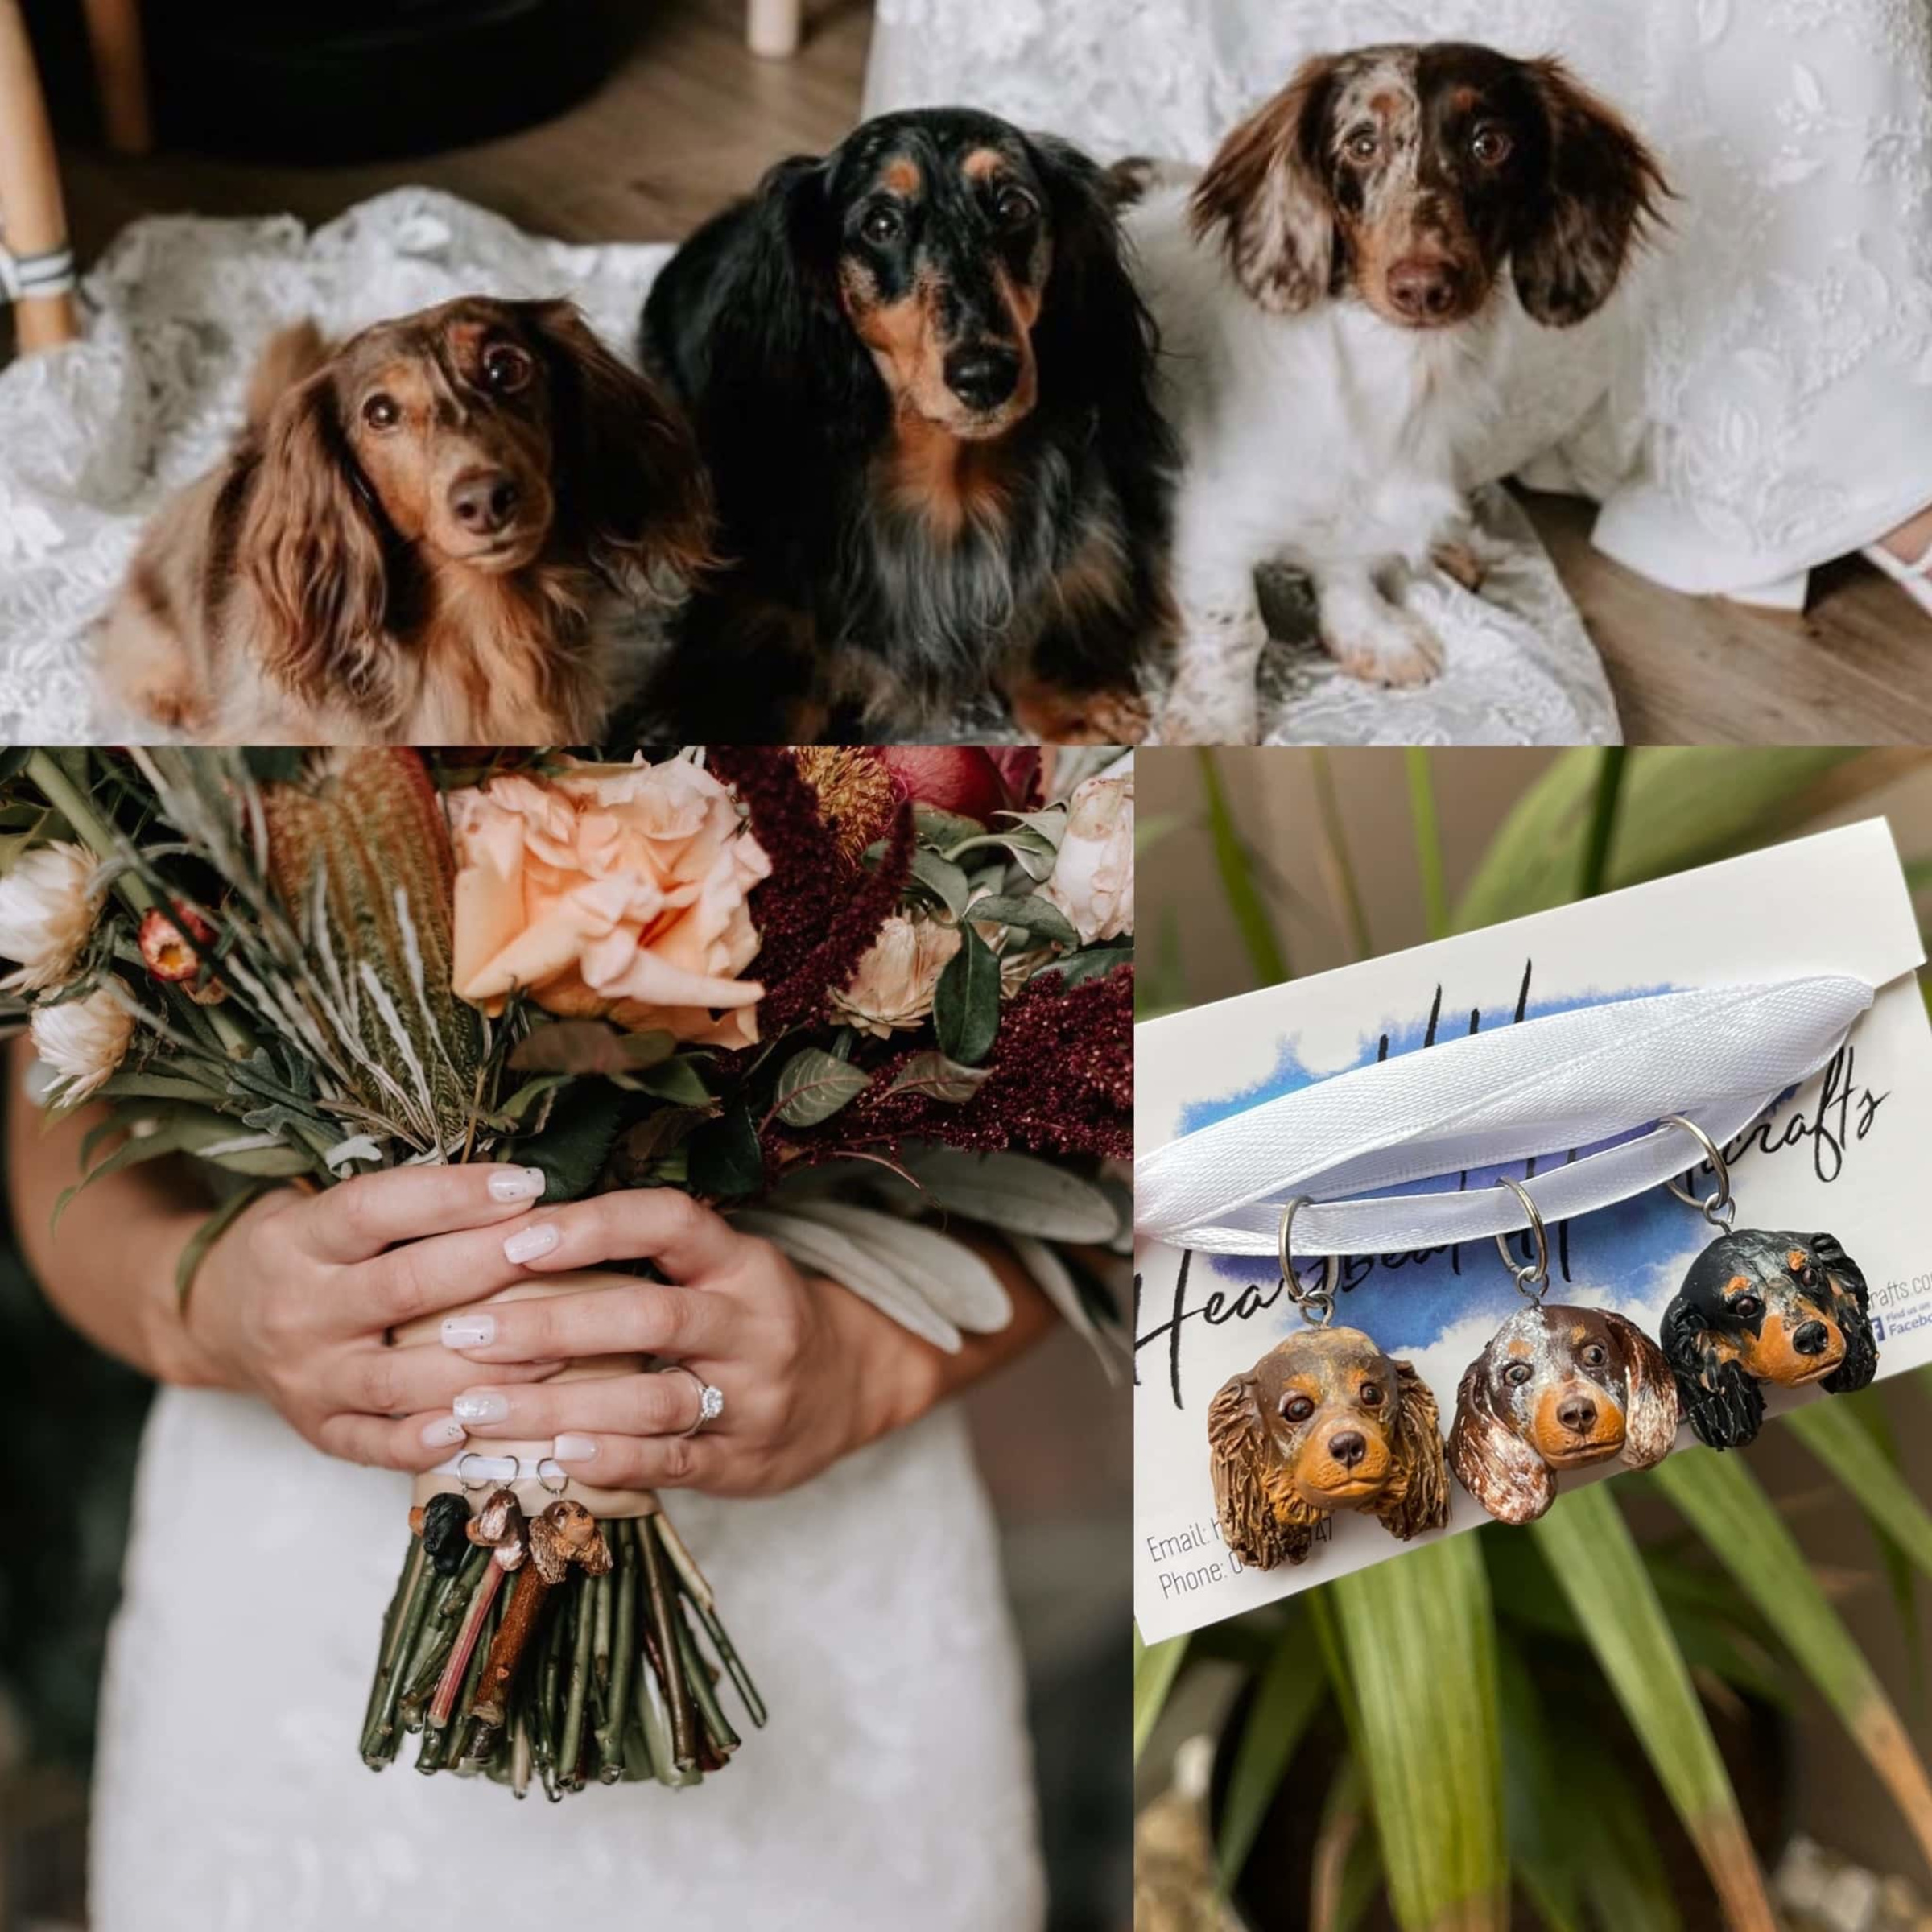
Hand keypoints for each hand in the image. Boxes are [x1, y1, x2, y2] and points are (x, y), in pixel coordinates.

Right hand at [185, 1163, 568, 1470]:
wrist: (214, 1319)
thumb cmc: (299, 1249)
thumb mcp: (318, 1206)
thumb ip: (395, 1201)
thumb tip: (507, 1182)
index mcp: (296, 1240)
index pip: (375, 1209)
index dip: (453, 1195)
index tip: (524, 1183)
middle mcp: (298, 1310)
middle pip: (405, 1288)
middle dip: (490, 1265)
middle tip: (558, 1246)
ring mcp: (307, 1377)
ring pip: (401, 1378)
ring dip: (486, 1365)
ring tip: (559, 1345)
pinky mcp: (316, 1429)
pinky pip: (373, 1445)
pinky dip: (422, 1442)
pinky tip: (475, 1427)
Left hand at [433, 1191, 942, 1497]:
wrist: (852, 1385)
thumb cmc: (752, 1318)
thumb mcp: (721, 1268)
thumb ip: (644, 1255)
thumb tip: (511, 1228)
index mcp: (742, 1262)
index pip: (670, 1223)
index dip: (592, 1226)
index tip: (512, 1237)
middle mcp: (754, 1323)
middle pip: (651, 1314)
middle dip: (549, 1322)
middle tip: (461, 1331)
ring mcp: (754, 1396)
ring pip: (653, 1397)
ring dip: (556, 1403)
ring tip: (474, 1406)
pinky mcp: (745, 1461)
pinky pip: (674, 1461)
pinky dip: (612, 1459)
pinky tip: (553, 1456)